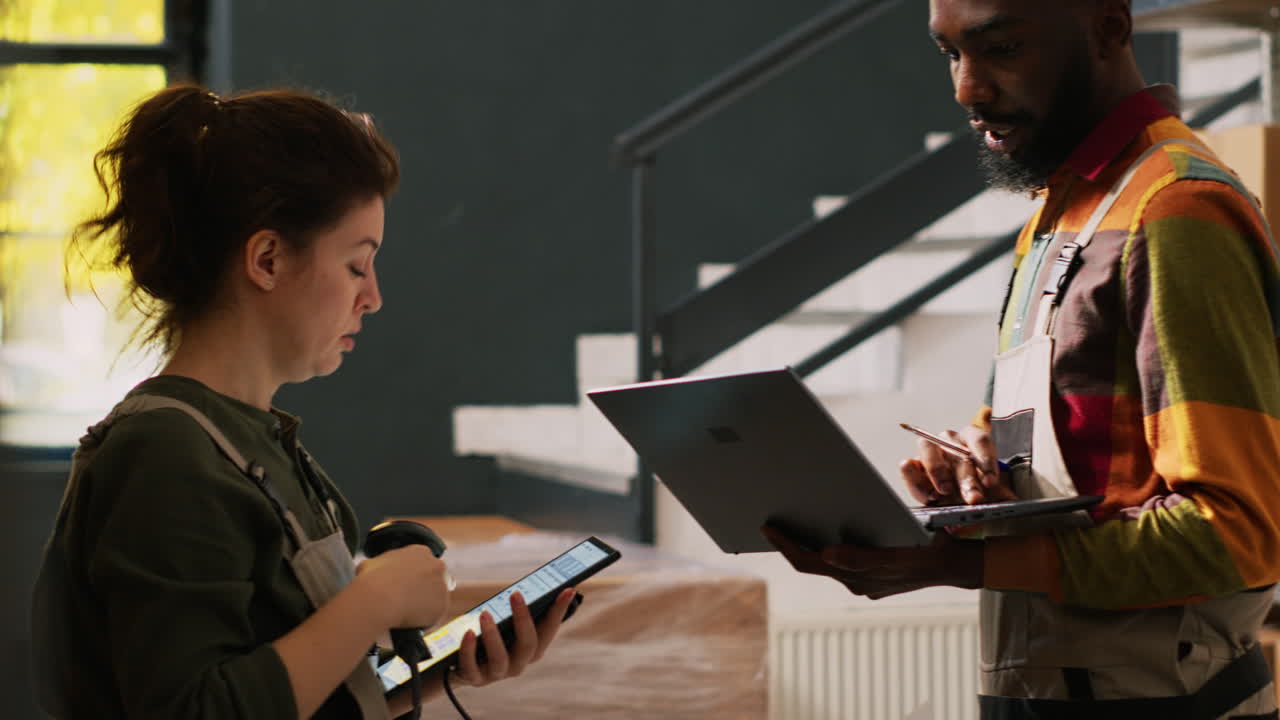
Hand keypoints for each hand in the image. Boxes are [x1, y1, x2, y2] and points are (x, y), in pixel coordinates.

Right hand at [355, 545, 450, 630]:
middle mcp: (436, 565)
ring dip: (425, 607)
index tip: (407, 587)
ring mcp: (441, 586)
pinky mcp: (442, 606)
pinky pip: (433, 617)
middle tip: (409, 603)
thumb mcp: (371, 565)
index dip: (415, 577)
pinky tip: (410, 625)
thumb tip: (374, 573)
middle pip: (436, 579)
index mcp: (420, 552)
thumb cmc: (370, 580)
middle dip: (426, 590)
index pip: (424, 564)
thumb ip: (381, 566)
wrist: (378, 599)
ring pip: (436, 599)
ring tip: (407, 617)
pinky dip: (423, 622)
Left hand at [453, 588, 575, 686]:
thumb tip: (531, 584)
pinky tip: (467, 632)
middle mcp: (519, 664)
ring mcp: (497, 673)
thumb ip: (519, 610)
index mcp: (533, 649)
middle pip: (528, 645)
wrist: (465, 665)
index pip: (550, 629)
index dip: (559, 610)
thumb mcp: (506, 623)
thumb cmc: (492, 636)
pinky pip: (471, 667)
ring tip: (485, 614)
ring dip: (493, 635)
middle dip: (523, 618)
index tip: (567, 589)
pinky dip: (469, 649)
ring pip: (500, 658)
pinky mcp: (475, 679)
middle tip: (515, 593)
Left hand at [761, 525, 982, 599]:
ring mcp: (863, 578)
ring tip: (787, 519)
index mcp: (857, 578)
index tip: (767, 527)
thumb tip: (826, 554)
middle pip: (811, 562)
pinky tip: (820, 526)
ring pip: (824, 560)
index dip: (785, 546)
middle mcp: (855, 581)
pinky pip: (840, 558)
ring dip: (805, 542)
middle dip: (788, 543)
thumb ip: (862, 558)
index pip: (809, 562)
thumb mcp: (897, 555)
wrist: (956, 565)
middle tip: (768, 522)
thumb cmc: (928, 555)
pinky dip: (826, 543)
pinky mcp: (872, 572)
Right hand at [900, 425, 1015, 504]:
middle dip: (966, 478)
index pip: (980, 441)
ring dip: (937, 471)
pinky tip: (926, 493)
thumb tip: (1011, 504)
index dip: (986, 460)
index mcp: (973, 439)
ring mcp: (930, 451)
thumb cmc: (979, 486)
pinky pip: (908, 466)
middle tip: (974, 498)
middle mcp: (950, 441)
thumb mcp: (995, 490)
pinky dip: (912, 477)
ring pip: (928, 448)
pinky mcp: (915, 466)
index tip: (991, 481)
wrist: (962, 494)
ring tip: (945, 492)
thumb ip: (1002, 496)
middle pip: (956, 452)